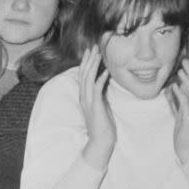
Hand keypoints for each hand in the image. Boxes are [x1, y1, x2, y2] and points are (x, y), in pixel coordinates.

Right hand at [78, 46, 115, 170]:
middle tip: (93, 47)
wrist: (100, 142)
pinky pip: (97, 91)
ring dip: (93, 66)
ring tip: (98, 54)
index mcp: (85, 97)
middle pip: (83, 75)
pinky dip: (101, 80)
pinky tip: (105, 72)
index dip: (87, 63)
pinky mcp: (95, 107)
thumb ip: (101, 93)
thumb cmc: (103, 124)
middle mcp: (84, 98)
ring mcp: (88, 102)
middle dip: (88, 60)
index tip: (91, 51)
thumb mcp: (102, 105)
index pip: (83, 76)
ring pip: (88, 80)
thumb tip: (105, 80)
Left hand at [166, 60, 188, 164]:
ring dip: (187, 80)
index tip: (188, 62)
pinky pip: (186, 104)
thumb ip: (175, 101)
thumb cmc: (184, 131)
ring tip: (180, 71)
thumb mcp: (179, 114)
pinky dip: (180, 94)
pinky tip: (175, 87)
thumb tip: (170, 89)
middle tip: (185, 61)